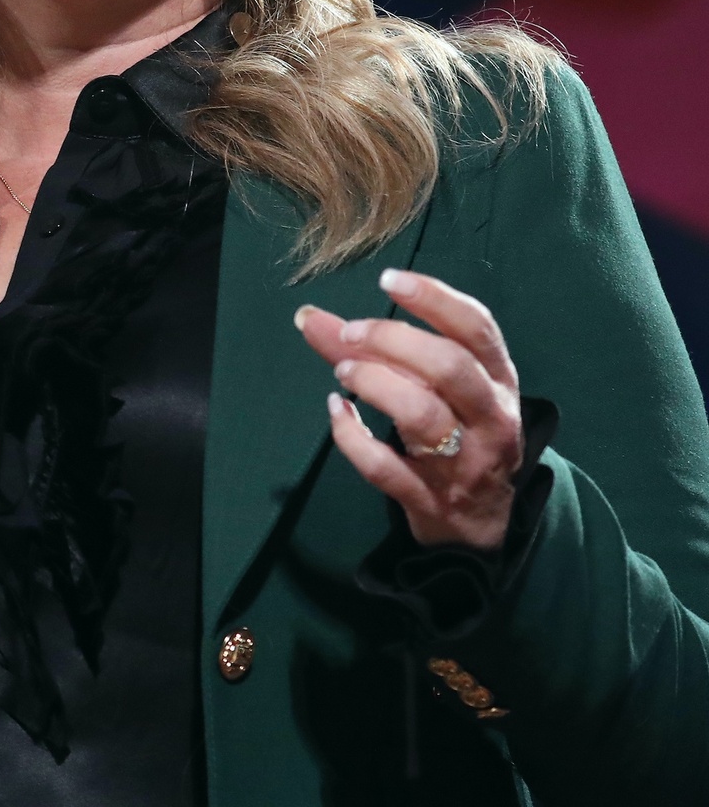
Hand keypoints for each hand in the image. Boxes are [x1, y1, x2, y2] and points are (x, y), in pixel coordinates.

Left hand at [295, 268, 523, 549]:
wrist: (482, 527)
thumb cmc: (457, 435)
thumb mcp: (435, 389)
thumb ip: (374, 350)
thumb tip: (308, 316)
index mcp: (498, 381)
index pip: (477, 328)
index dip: (435, 298)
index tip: (388, 279)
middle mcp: (491, 419)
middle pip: (450, 367)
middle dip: (394, 341)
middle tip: (350, 333)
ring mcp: (463, 463)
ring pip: (422, 415)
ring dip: (374, 384)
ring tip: (342, 372)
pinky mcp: (430, 501)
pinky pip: (386, 468)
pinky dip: (353, 438)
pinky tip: (336, 412)